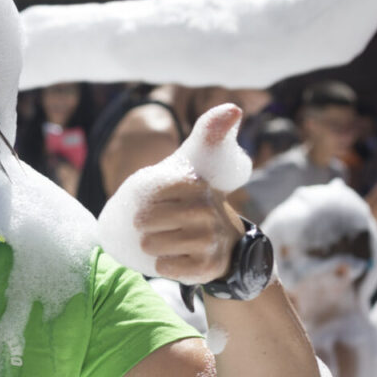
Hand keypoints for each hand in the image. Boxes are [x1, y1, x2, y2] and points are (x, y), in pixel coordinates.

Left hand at [135, 105, 246, 283]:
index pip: (149, 192)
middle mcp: (207, 209)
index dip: (143, 199)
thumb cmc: (193, 198)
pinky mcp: (207, 267)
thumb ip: (210, 133)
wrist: (223, 241)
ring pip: (151, 245)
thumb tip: (234, 109)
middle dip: (143, 225)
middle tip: (157, 224)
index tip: (156, 201)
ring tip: (165, 239)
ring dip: (151, 245)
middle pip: (144, 220)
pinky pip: (164, 267)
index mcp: (197, 183)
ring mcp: (209, 239)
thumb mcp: (194, 162)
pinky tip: (176, 256)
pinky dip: (163, 264)